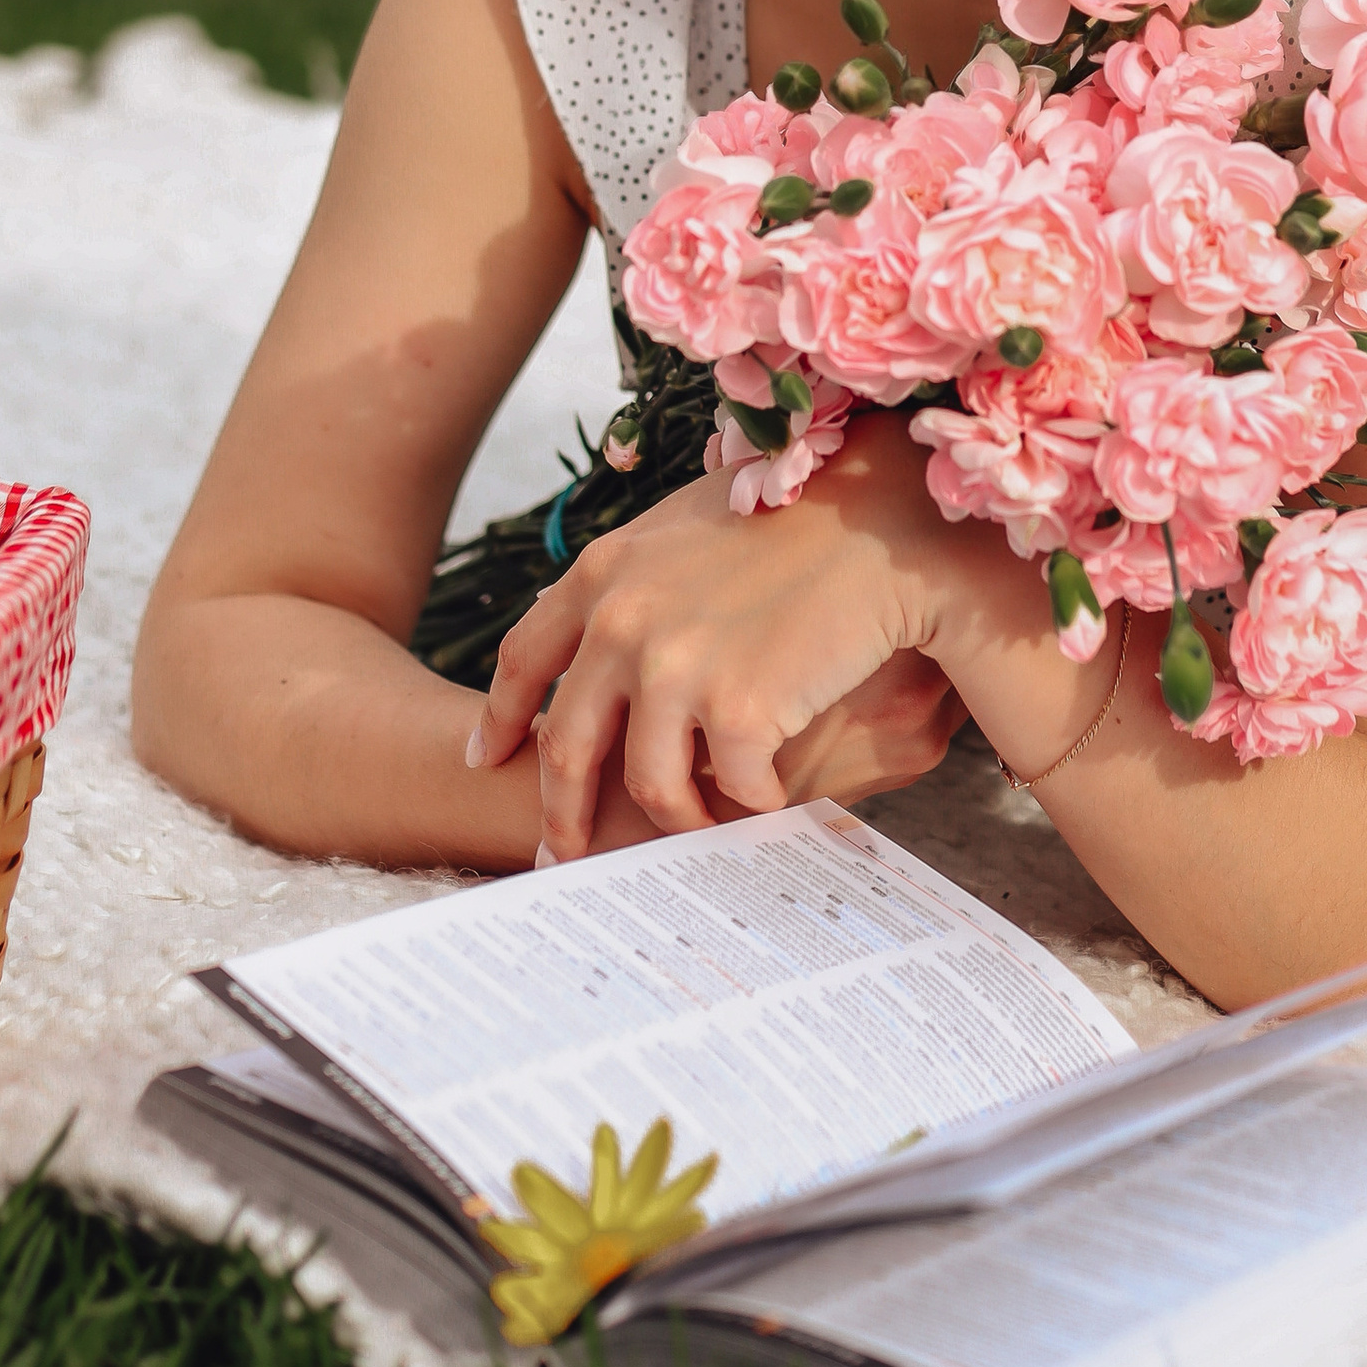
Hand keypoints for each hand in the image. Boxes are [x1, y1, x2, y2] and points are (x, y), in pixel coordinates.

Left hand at [467, 422, 959, 852]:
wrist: (878, 520)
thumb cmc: (796, 515)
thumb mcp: (683, 527)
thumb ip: (634, 580)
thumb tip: (602, 634)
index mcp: (603, 573)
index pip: (526, 657)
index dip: (502, 716)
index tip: (487, 756)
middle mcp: (621, 622)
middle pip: (567, 744)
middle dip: (563, 811)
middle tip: (564, 851)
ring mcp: (675, 668)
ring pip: (649, 784)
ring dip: (674, 820)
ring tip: (699, 832)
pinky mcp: (737, 708)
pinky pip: (733, 792)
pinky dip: (750, 809)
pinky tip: (768, 806)